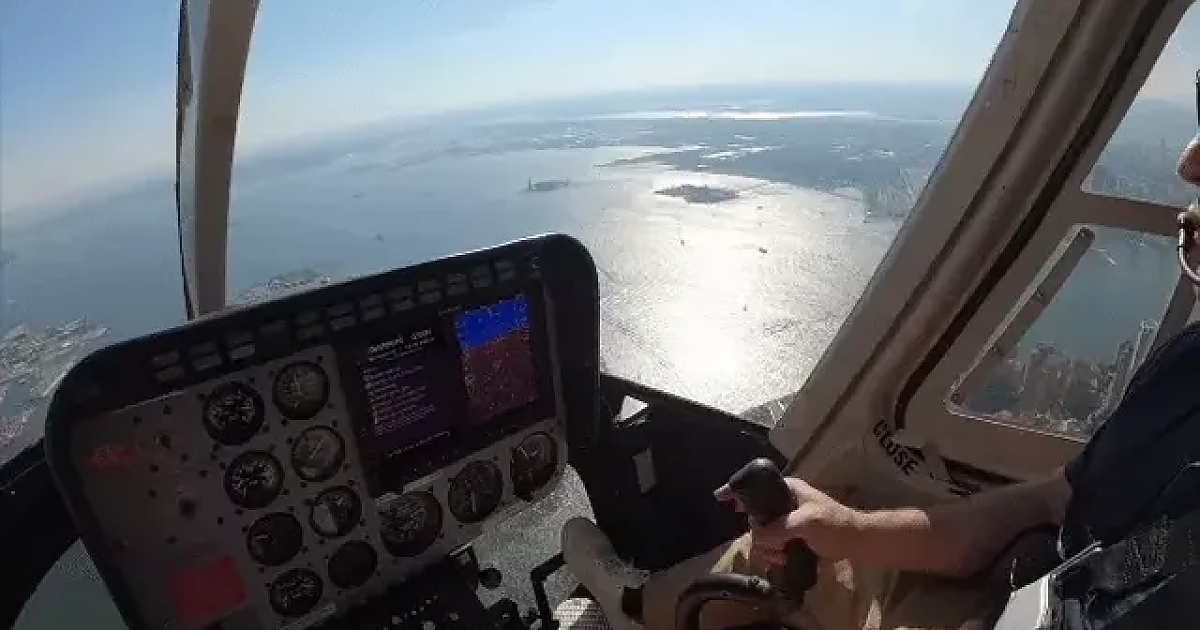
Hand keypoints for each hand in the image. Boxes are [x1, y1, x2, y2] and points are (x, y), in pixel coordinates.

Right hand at [714, 477, 862, 565]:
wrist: (859, 541)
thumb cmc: (835, 525)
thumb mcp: (806, 523)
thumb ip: (779, 528)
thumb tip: (759, 537)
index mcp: (789, 489)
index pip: (757, 485)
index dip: (737, 490)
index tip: (720, 498)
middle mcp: (786, 500)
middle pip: (757, 512)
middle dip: (757, 531)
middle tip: (765, 545)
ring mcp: (790, 517)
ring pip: (765, 530)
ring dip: (767, 545)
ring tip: (778, 556)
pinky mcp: (795, 533)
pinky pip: (775, 540)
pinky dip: (774, 550)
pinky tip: (780, 559)